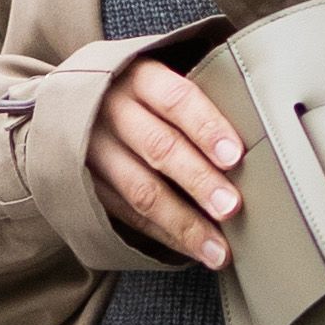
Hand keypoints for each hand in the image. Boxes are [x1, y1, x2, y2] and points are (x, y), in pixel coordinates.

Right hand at [88, 55, 243, 267]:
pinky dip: (162, 235)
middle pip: (159, 147)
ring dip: (183, 223)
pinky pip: (127, 215)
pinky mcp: (87, 186)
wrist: (69, 103)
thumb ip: (199, 92)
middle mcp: (111, 112)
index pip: (176, 98)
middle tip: (231, 207)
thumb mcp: (159, 74)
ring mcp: (94, 152)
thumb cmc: (139, 92)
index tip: (234, 156)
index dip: (206, 127)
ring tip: (218, 249)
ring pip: (141, 191)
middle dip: (198, 180)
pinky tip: (191, 250)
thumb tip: (256, 122)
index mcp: (137, 77)